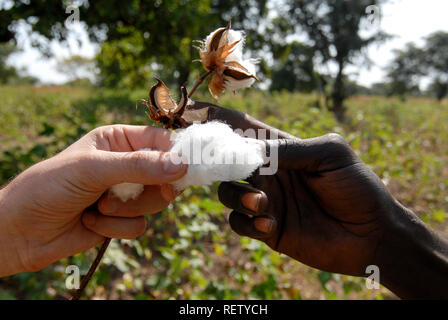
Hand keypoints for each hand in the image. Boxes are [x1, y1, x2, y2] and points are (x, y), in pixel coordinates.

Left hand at [0, 125, 186, 275]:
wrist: (20, 231)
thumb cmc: (49, 187)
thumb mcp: (93, 169)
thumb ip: (138, 166)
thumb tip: (181, 165)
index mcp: (117, 140)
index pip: (160, 141)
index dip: (177, 153)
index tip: (187, 168)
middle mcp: (124, 164)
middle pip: (165, 174)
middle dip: (150, 188)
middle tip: (146, 193)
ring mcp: (124, 193)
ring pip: (155, 202)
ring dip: (129, 209)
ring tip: (101, 206)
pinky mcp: (121, 219)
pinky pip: (140, 224)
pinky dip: (117, 227)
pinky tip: (90, 221)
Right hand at [190, 101, 447, 298]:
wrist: (372, 234)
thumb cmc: (357, 186)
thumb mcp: (329, 154)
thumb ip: (288, 149)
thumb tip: (248, 150)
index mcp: (280, 148)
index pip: (241, 127)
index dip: (215, 118)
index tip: (188, 109)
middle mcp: (267, 173)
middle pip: (224, 161)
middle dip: (213, 162)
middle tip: (213, 165)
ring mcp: (265, 200)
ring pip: (226, 193)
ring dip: (236, 197)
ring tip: (262, 204)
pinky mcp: (267, 228)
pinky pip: (239, 223)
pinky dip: (246, 222)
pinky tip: (269, 225)